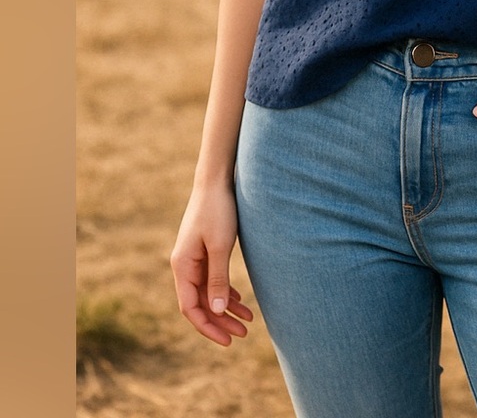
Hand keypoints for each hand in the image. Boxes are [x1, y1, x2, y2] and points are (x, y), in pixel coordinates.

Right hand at [170, 185, 253, 345]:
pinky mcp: (205, 251)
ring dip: (226, 309)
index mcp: (183, 266)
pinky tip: (240, 302)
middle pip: (200, 304)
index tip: (227, 340)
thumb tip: (218, 310)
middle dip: (220, 322)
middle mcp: (185, 266)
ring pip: (208, 293)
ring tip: (248, 322)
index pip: (191, 308)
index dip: (208, 327)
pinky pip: (213, 280)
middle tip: (243, 335)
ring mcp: (194, 259)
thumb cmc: (218, 210)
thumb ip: (218, 278)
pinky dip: (226, 292)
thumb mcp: (221, 245)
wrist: (216, 181)